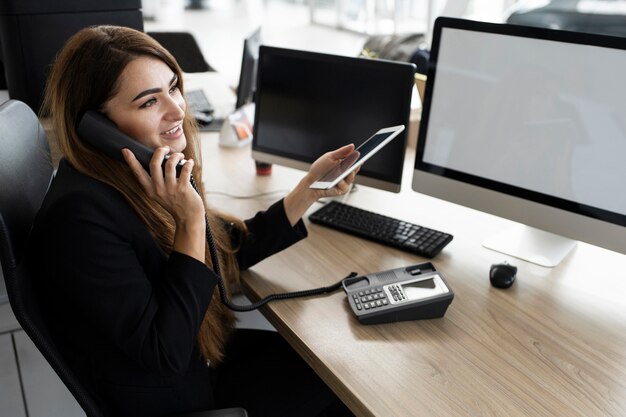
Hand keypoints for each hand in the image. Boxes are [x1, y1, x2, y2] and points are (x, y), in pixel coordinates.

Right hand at [122, 146, 205, 260]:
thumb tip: (158, 161)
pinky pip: (185, 169)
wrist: (188, 218)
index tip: (125, 150)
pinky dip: (188, 163)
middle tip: (166, 149)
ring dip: (176, 156)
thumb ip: (156, 182)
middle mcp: (158, 189)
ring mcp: (170, 189)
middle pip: (154, 164)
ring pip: (170, 164)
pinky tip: (190, 162)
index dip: (131, 161)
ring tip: (180, 156)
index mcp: (150, 190)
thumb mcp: (159, 195)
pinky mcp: (183, 189)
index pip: (138, 173)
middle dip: (160, 151)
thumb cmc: (175, 203)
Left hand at [283, 144, 358, 225]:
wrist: (310, 182)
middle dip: (356, 165)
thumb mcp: (329, 157)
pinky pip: (345, 186)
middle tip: (357, 161)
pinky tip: (336, 181)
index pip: (354, 160)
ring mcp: (344, 182)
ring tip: (345, 171)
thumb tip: (352, 146)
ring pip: (351, 177)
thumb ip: (341, 152)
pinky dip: (340, 183)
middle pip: (355, 169)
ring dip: (348, 174)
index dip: (359, 157)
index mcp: (343, 164)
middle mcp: (345, 173)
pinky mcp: (341, 190)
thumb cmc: (318, 170)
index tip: (362, 154)